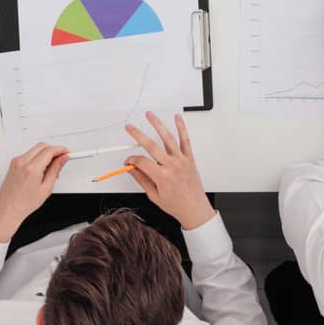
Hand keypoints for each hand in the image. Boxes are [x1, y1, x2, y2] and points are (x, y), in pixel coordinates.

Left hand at [0, 143, 69, 242]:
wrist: (8, 208)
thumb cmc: (24, 203)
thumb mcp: (46, 188)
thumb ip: (55, 170)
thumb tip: (63, 159)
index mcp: (31, 169)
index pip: (49, 151)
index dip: (61, 150)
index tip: (66, 152)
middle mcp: (22, 162)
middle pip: (42, 146)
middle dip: (54, 150)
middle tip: (61, 159)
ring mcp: (16, 161)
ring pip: (35, 149)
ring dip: (45, 154)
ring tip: (49, 170)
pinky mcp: (13, 163)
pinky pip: (29, 154)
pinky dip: (37, 158)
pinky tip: (40, 170)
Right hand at [125, 112, 216, 230]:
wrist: (195, 209)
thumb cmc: (177, 205)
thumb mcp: (154, 195)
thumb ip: (142, 179)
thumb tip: (131, 169)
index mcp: (162, 177)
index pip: (142, 161)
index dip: (132, 160)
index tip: (128, 161)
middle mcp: (172, 166)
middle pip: (151, 146)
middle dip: (138, 135)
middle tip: (130, 128)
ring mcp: (182, 160)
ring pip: (168, 138)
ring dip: (158, 125)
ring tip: (150, 115)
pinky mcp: (189, 158)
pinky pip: (185, 140)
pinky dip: (182, 128)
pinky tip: (177, 118)